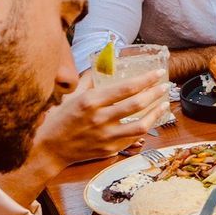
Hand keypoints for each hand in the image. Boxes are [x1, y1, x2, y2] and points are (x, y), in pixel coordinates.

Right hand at [33, 71, 167, 168]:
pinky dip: (144, 128)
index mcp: (90, 101)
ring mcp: (106, 136)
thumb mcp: (72, 95)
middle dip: (155, 93)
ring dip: (156, 113)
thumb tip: (103, 65)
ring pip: (141, 125)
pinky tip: (150, 119)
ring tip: (164, 104)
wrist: (50, 149)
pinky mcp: (109, 149)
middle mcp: (100, 119)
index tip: (158, 73)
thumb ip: (89, 80)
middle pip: (137, 105)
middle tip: (165, 85)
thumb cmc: (60, 119)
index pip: (125, 88)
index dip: (146, 79)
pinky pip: (133, 138)